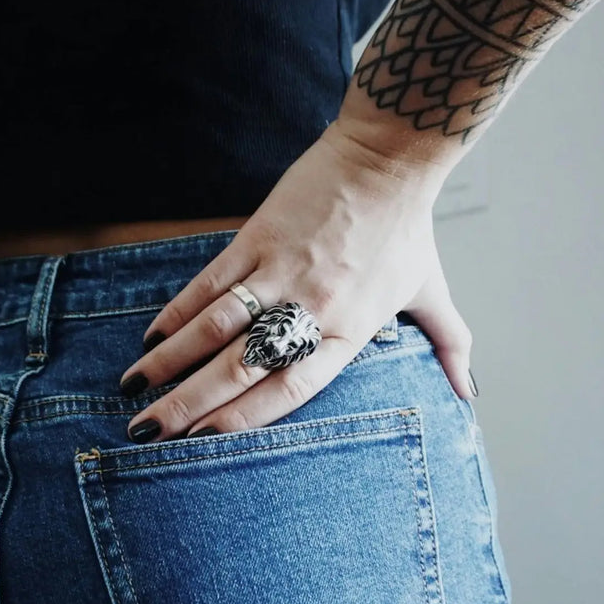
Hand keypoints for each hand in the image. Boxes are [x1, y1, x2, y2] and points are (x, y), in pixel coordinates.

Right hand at [118, 119, 474, 441]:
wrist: (387, 157)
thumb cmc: (408, 230)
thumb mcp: (431, 293)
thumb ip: (450, 346)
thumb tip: (469, 393)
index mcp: (349, 332)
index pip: (289, 389)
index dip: (241, 420)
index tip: (202, 446)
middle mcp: (310, 307)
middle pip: (241, 367)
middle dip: (189, 405)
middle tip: (147, 434)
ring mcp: (279, 270)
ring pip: (215, 327)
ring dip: (170, 362)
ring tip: (134, 392)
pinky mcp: (257, 236)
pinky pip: (209, 281)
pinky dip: (177, 311)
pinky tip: (150, 338)